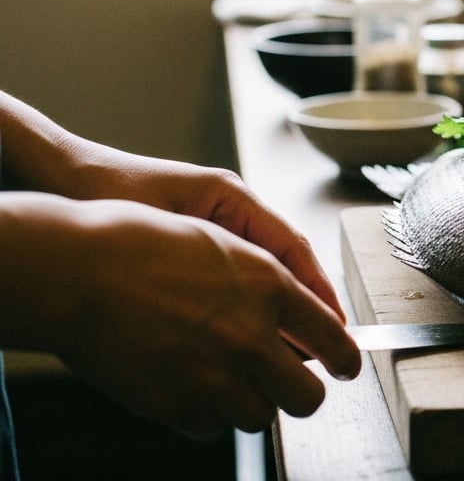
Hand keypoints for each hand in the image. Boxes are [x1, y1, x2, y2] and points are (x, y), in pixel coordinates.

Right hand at [13, 194, 360, 438]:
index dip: (346, 359)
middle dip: (305, 394)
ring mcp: (213, 376)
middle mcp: (251, 337)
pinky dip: (207, 414)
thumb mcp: (227, 248)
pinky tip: (191, 387)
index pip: (334, 340)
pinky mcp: (176, 405)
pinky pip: (212, 428)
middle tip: (294, 386)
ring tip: (230, 378)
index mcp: (270, 289)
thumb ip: (274, 287)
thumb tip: (312, 321)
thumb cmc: (147, 246)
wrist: (78, 272)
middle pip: (308, 396)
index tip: (347, 367)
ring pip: (261, 416)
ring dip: (252, 402)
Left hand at [64, 145, 344, 321]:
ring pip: (264, 276)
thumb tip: (266, 305)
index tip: (337, 327)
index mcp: (231, 197)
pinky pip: (237, 281)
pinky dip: (249, 309)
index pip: (292, 247)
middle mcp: (231, 211)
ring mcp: (216, 227)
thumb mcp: (168, 230)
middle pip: (286, 266)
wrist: (59, 179)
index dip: (318, 291)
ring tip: (295, 352)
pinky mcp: (197, 244)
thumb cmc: (104, 196)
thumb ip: (217, 262)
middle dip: (307, 308)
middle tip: (326, 349)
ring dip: (279, 312)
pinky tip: (251, 338)